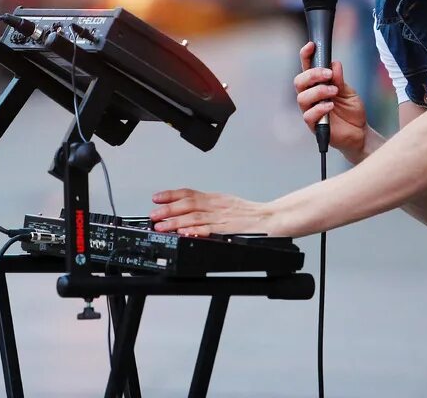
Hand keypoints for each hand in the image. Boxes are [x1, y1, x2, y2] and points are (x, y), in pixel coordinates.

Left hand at [150, 188, 276, 236]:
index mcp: (216, 198)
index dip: (171, 195)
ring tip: (161, 226)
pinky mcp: (228, 230)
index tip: (156, 197)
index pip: (189, 193)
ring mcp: (222, 217)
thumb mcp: (229, 204)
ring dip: (175, 222)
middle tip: (153, 214)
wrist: (273, 219)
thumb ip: (210, 207)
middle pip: (188, 204)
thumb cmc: (253, 214)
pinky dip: (195, 231)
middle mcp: (217, 205)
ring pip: (194, 217)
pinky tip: (184, 233)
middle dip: (168, 209)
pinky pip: (209, 230)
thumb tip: (191, 211)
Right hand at [294, 41, 367, 158]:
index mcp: (317, 85)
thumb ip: (339, 79)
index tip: (311, 46)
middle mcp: (310, 97)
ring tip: (334, 91)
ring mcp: (310, 110)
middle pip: (299, 81)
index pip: (306, 68)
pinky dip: (319, 108)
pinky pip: (308, 115)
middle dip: (312, 75)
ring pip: (302, 97)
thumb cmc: (351, 111)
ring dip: (318, 91)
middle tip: (328, 74)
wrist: (360, 132)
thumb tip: (334, 64)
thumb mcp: (348, 91)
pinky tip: (330, 105)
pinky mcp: (314, 125)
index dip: (306, 56)